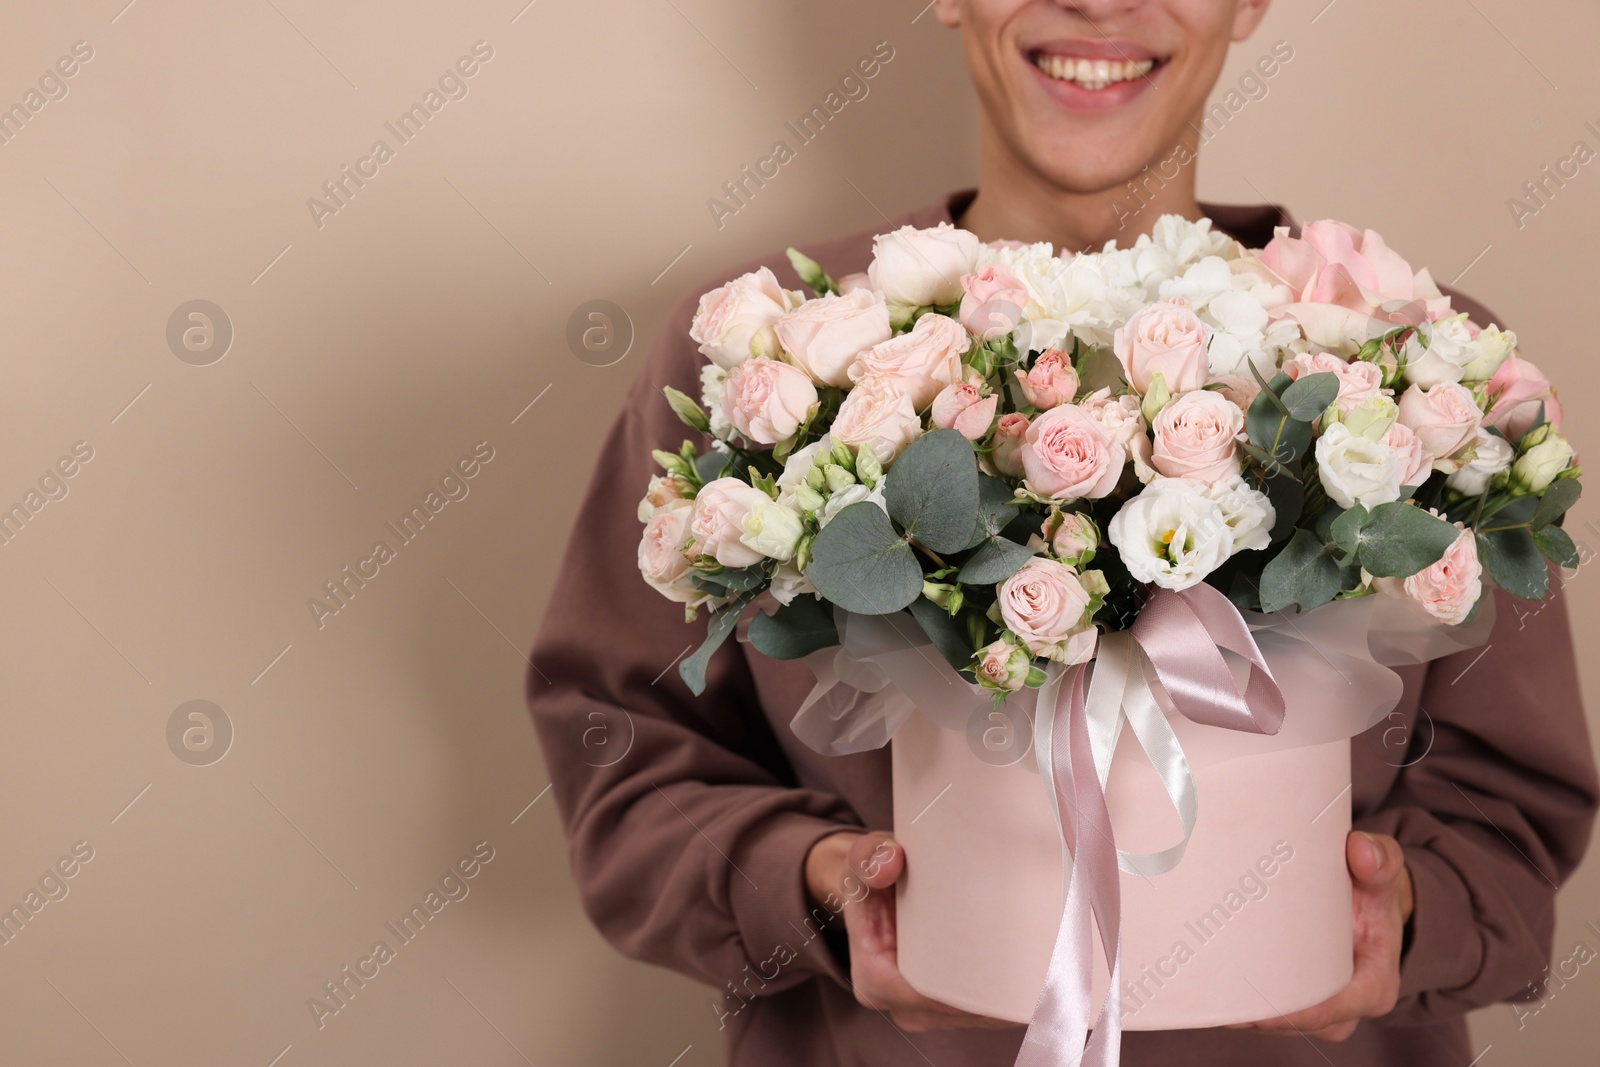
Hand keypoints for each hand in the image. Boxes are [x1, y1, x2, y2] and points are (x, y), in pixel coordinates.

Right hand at [804, 830, 1016, 1032]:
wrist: (869, 888)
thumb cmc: (870, 877)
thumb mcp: (860, 859)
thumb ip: (868, 856)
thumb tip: (892, 862)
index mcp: (874, 980)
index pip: (926, 999)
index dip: (965, 994)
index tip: (1004, 973)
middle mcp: (897, 1003)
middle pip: (955, 1013)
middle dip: (993, 998)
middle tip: (1034, 966)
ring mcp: (920, 1010)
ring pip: (969, 1018)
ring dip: (1000, 1002)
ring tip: (1035, 971)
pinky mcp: (939, 1006)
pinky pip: (974, 1014)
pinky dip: (998, 1002)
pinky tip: (1025, 983)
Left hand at [1232, 830, 1413, 1041]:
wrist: (1367, 899)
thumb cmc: (1372, 889)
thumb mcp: (1383, 873)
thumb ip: (1381, 859)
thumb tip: (1361, 850)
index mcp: (1373, 987)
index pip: (1331, 1011)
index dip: (1293, 1015)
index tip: (1256, 1012)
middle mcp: (1345, 1007)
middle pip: (1296, 1022)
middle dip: (1256, 1015)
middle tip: (1215, 999)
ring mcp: (1319, 1009)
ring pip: (1277, 1022)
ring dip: (1244, 1011)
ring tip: (1206, 991)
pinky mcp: (1297, 1000)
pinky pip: (1268, 1011)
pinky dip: (1243, 1002)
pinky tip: (1212, 988)